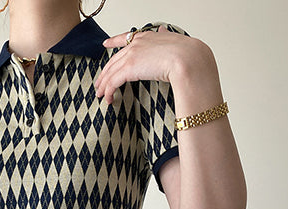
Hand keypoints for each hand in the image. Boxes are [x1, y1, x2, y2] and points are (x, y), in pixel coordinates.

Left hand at [95, 26, 209, 104]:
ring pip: (111, 72)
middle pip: (114, 59)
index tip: (106, 43)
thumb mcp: (175, 42)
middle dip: (105, 72)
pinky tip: (108, 99)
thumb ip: (167, 38)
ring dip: (104, 85)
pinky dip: (109, 91)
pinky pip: (113, 82)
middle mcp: (137, 43)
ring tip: (101, 94)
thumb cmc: (188, 55)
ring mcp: (132, 55)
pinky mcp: (129, 68)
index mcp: (148, 36)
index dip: (114, 41)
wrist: (188, 59)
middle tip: (99, 83)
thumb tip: (165, 31)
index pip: (126, 38)